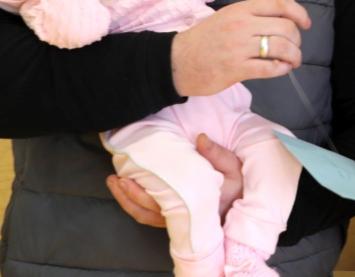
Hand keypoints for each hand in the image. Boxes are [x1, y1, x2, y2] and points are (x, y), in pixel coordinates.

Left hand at [106, 133, 244, 226]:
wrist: (240, 198)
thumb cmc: (236, 184)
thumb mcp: (233, 167)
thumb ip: (218, 154)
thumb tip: (200, 138)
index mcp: (195, 205)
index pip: (163, 205)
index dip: (141, 196)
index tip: (128, 178)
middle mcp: (182, 215)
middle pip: (149, 211)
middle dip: (129, 196)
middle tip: (118, 177)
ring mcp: (175, 216)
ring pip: (145, 214)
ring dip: (126, 200)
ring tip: (114, 181)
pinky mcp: (171, 213)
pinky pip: (148, 213)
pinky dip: (133, 202)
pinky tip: (123, 185)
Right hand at [171, 0, 310, 95]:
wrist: (176, 61)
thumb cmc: (204, 39)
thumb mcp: (227, 17)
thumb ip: (252, 16)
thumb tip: (282, 20)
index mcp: (240, 9)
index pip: (279, 3)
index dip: (299, 12)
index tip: (306, 23)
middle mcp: (241, 25)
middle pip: (285, 27)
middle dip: (297, 39)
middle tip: (295, 47)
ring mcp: (239, 47)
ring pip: (281, 47)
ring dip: (294, 56)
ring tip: (292, 61)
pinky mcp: (236, 69)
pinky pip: (269, 68)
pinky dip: (282, 69)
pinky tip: (281, 69)